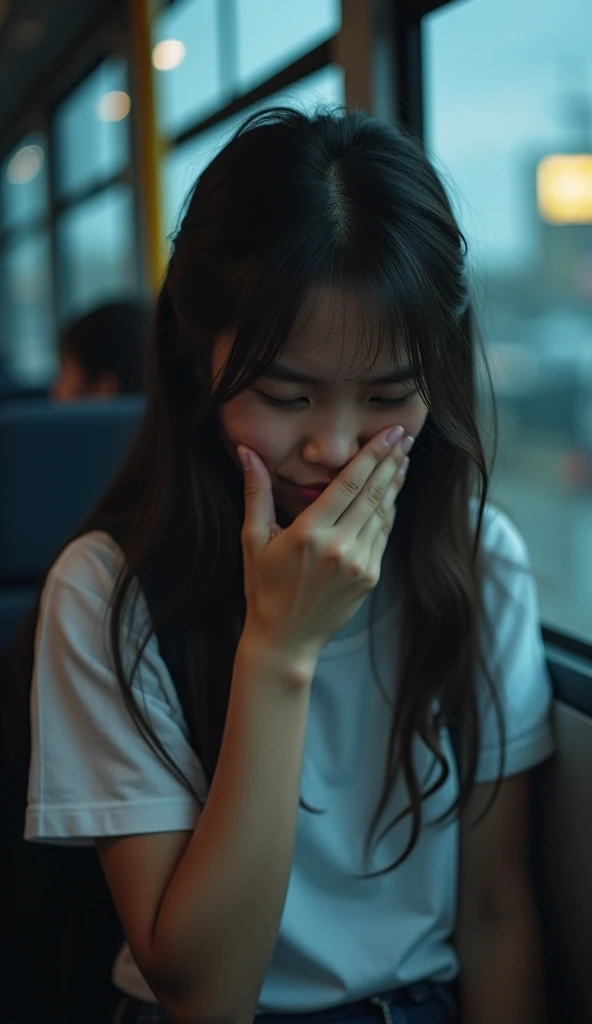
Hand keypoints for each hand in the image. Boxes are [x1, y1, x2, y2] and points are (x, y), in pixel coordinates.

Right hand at [238, 426, 410, 668]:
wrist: (285, 639)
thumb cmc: (264, 588)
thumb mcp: (253, 539)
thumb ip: (255, 493)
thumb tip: (246, 452)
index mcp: (309, 533)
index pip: (349, 483)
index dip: (373, 454)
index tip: (390, 433)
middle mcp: (339, 546)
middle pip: (373, 493)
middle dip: (391, 461)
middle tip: (404, 436)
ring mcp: (358, 563)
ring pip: (383, 513)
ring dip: (395, 484)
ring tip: (404, 459)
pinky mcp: (369, 577)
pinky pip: (383, 536)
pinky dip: (389, 511)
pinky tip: (393, 494)